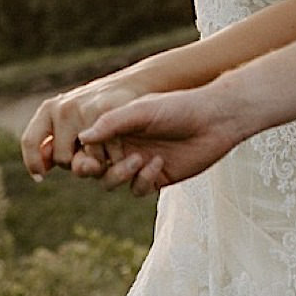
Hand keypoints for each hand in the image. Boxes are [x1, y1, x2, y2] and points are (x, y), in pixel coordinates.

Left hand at [20, 79, 140, 179]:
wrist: (130, 84)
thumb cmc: (94, 108)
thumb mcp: (68, 121)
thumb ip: (53, 145)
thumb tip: (39, 172)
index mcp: (48, 109)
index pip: (30, 141)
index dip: (32, 162)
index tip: (40, 178)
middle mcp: (63, 108)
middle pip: (61, 158)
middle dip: (74, 163)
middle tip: (87, 154)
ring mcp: (84, 111)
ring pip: (85, 159)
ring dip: (97, 163)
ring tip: (105, 151)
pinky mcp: (106, 115)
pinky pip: (105, 154)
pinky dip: (113, 159)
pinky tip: (119, 150)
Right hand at [74, 85, 248, 195]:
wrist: (215, 119)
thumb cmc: (177, 107)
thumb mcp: (141, 110)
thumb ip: (112, 122)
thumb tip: (83, 137)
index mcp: (116, 126)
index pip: (85, 145)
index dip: (81, 151)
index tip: (85, 150)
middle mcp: (123, 145)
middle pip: (92, 167)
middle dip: (91, 168)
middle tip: (96, 164)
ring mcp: (138, 163)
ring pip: (111, 181)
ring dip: (119, 174)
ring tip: (138, 158)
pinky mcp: (157, 178)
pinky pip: (137, 189)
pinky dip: (143, 179)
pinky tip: (159, 162)